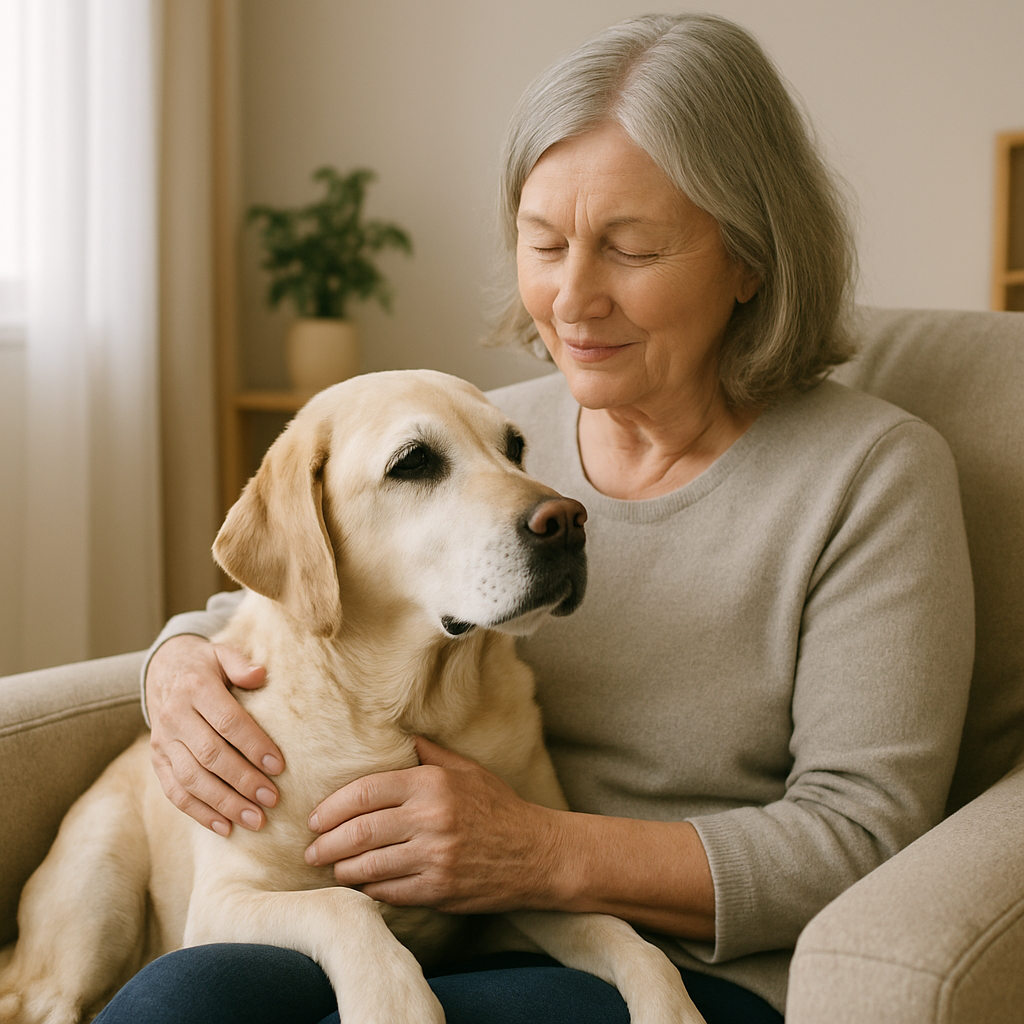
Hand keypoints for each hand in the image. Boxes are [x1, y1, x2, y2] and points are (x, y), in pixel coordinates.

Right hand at [146, 635, 283, 835]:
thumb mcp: (222, 653)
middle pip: (210, 756)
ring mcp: (162, 742)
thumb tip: (260, 675)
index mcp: (195, 688)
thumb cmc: (205, 665)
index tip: (279, 766)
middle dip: (243, 781)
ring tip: (255, 820)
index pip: (228, 722)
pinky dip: (199, 813)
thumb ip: (240, 664)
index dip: (254, 745)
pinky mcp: (157, 761)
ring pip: (191, 780)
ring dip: (224, 804)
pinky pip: (174, 792)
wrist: (162, 668)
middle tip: (272, 799)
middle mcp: (174, 717)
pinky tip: (225, 827)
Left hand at [304, 737, 559, 912]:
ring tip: (331, 867)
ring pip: (369, 866)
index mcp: (432, 784)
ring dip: (343, 869)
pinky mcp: (439, 890)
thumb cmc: (499, 806)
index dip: (333, 807)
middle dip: (327, 843)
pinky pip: (389, 892)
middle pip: (360, 831)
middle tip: (311, 849)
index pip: (366, 792)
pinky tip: (361, 885)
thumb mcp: (466, 770)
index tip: (316, 817)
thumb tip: (395, 734)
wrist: (537, 854)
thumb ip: (428, 753)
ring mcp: (434, 858)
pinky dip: (369, 889)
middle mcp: (431, 819)